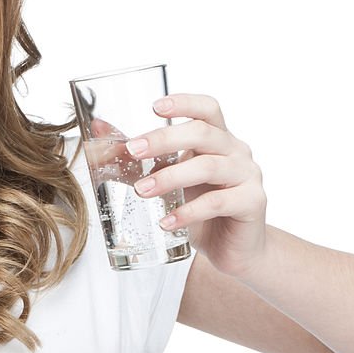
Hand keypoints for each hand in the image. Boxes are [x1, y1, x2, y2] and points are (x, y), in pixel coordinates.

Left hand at [125, 94, 267, 278]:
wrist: (235, 249)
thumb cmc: (201, 209)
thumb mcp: (169, 180)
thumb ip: (140, 157)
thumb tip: (99, 129)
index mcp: (218, 139)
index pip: (207, 109)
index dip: (184, 103)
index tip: (155, 107)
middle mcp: (236, 151)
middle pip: (203, 133)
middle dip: (164, 139)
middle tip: (133, 150)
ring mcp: (248, 175)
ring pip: (209, 166)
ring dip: (170, 177)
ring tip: (142, 190)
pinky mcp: (253, 203)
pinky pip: (218, 202)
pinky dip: (188, 212)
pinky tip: (167, 221)